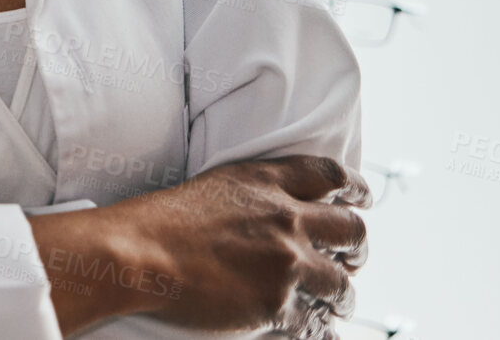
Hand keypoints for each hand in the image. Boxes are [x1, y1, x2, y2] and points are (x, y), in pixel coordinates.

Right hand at [103, 155, 369, 338]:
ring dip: (342, 295)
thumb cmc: (161, 220)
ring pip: (342, 284)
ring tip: (335, 302)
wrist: (138, 253)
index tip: (361, 201)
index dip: (355, 189)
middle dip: (357, 248)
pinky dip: (316, 329)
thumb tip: (278, 212)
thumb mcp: (214, 186)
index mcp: (266, 182)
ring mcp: (286, 263)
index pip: (331, 176)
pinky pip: (314, 324)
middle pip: (352, 230)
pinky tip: (313, 330)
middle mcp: (286, 218)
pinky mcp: (277, 305)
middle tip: (351, 258)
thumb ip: (254, 193)